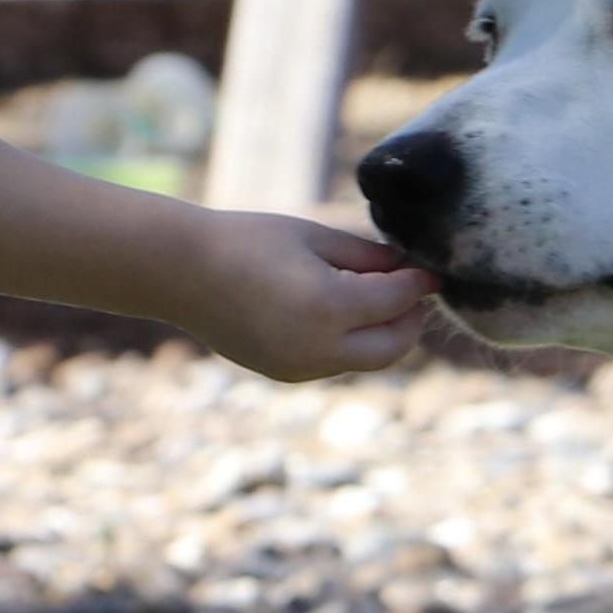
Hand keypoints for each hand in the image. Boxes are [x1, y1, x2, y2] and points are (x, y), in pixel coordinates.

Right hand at [176, 212, 438, 380]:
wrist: (180, 272)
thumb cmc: (247, 241)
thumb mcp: (314, 238)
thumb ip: (367, 257)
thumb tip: (408, 268)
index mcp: (329, 307)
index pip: (397, 301)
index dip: (420, 284)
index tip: (432, 270)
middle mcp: (319, 348)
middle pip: (393, 347)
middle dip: (410, 320)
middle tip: (413, 291)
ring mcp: (301, 368)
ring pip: (367, 360)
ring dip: (382, 334)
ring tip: (380, 299)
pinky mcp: (286, 374)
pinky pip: (336, 363)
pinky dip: (351, 343)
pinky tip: (343, 314)